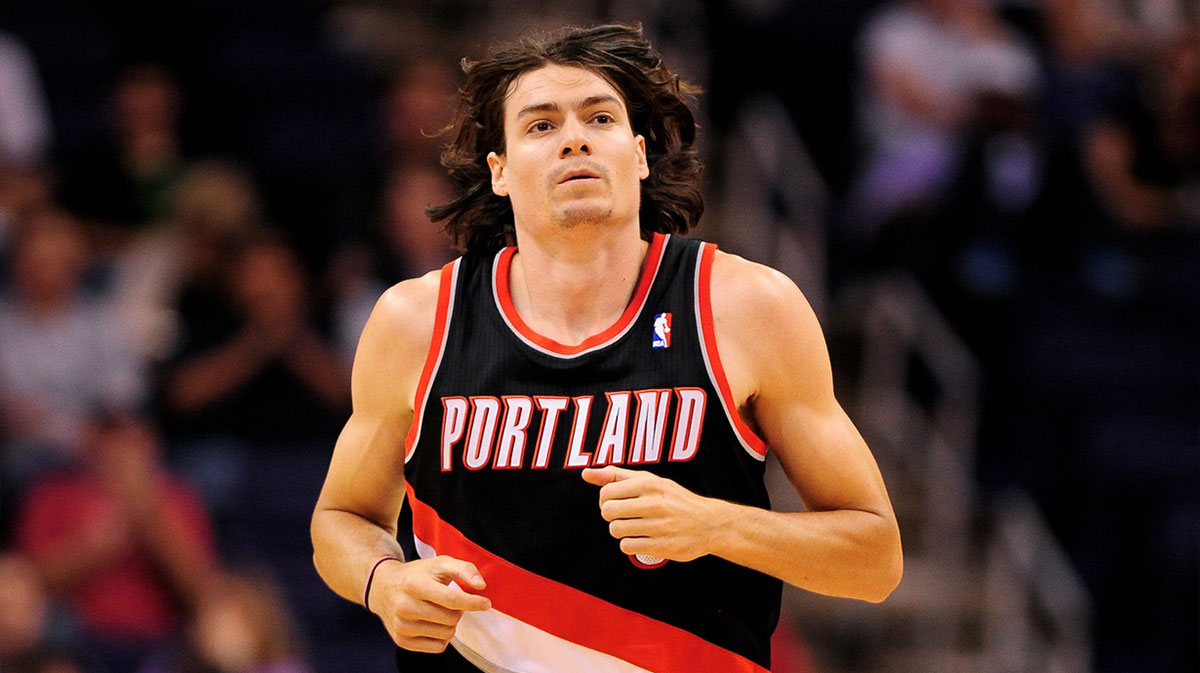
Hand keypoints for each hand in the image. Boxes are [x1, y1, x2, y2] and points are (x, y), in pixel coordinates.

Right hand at [369, 555, 491, 652]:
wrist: (383, 587)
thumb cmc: (417, 574)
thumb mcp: (439, 563)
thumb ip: (464, 569)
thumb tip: (481, 586)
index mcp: (414, 584)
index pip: (451, 599)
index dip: (473, 603)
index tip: (486, 603)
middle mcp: (405, 606)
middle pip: (451, 619)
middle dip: (459, 611)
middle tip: (449, 602)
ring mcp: (402, 626)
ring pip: (447, 634)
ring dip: (451, 624)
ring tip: (440, 611)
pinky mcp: (401, 641)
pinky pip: (438, 647)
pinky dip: (442, 636)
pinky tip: (433, 623)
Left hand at [582, 466, 726, 562]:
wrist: (709, 523)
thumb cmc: (674, 499)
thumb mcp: (650, 480)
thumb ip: (617, 476)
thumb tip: (586, 473)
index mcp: (650, 484)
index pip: (606, 492)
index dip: (605, 499)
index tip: (615, 502)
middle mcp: (655, 503)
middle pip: (608, 512)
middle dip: (611, 515)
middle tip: (624, 515)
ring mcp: (659, 526)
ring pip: (616, 530)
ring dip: (621, 530)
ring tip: (635, 527)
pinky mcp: (662, 546)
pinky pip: (627, 547)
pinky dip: (630, 544)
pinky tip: (641, 538)